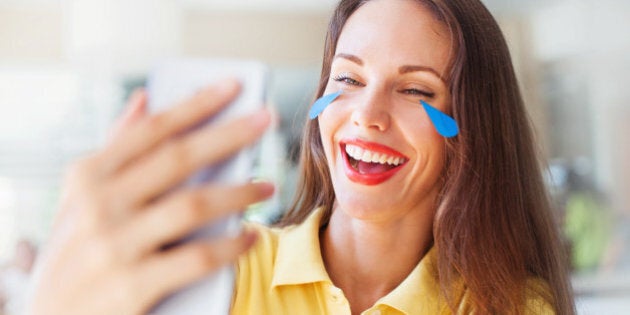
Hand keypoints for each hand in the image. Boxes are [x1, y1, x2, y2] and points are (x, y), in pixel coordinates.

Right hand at [27, 79, 272, 314]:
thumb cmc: (75, 254)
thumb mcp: (78, 199)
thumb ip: (113, 149)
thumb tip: (144, 99)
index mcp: (87, 177)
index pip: (152, 130)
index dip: (197, 104)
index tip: (233, 86)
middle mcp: (97, 205)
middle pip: (179, 158)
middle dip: (229, 134)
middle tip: (267, 119)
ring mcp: (114, 246)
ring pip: (193, 205)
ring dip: (239, 192)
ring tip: (267, 186)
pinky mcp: (132, 287)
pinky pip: (197, 257)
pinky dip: (231, 245)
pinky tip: (250, 237)